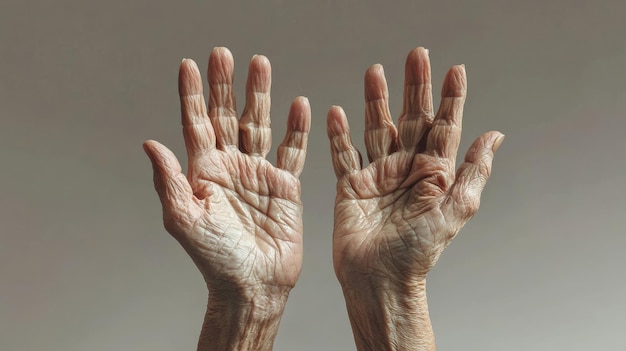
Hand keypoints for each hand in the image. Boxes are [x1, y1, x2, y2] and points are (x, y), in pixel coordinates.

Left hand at [144, 47, 309, 349]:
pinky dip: (297, 129)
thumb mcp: (184, 219)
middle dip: (225, 85)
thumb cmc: (216, 258)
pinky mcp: (285, 185)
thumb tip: (150, 143)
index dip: (191, 95)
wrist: (253, 284)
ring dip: (260, 95)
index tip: (189, 65)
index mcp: (203, 172)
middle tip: (224, 54)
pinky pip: (292, 151)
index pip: (195, 124)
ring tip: (260, 65)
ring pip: (259, 124)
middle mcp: (230, 166)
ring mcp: (258, 173)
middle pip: (226, 115)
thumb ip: (169, 180)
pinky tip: (298, 105)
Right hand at [327, 47, 502, 349]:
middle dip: (414, 88)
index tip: (454, 71)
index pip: (445, 127)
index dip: (451, 98)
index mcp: (434, 174)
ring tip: (374, 73)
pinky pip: (344, 154)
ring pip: (376, 128)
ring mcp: (378, 175)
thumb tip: (494, 136)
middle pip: (410, 119)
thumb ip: (474, 171)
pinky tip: (337, 112)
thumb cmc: (418, 252)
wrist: (380, 279)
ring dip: (374, 101)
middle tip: (416, 57)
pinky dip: (339, 134)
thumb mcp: (456, 209)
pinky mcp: (352, 186)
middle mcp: (407, 169)